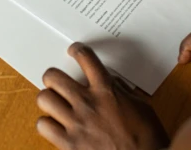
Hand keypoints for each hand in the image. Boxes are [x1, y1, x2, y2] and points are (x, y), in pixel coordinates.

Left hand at [36, 43, 169, 149]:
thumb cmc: (147, 139)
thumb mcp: (141, 107)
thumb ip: (122, 91)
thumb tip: (111, 82)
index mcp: (106, 90)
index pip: (86, 59)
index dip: (77, 50)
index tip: (74, 51)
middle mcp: (87, 103)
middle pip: (53, 76)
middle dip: (53, 78)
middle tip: (58, 83)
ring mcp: (76, 123)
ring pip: (44, 99)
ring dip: (49, 100)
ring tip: (55, 105)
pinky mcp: (69, 143)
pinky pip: (43, 125)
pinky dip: (47, 125)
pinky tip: (56, 126)